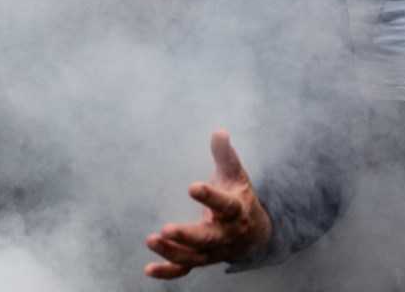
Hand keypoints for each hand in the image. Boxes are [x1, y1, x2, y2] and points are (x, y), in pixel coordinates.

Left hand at [145, 129, 271, 278]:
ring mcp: (213, 251)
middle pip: (207, 239)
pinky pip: (185, 270)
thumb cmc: (239, 197)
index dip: (210, 196)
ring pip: (194, 257)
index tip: (192, 187)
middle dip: (187, 235)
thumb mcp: (236, 175)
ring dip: (172, 252)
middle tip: (166, 228)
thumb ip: (225, 156)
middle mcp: (225, 235)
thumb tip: (219, 131)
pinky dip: (168, 272)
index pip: (225, 205)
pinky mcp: (202, 259)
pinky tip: (148, 270)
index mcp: (235, 211)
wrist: (255, 233)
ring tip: (151, 240)